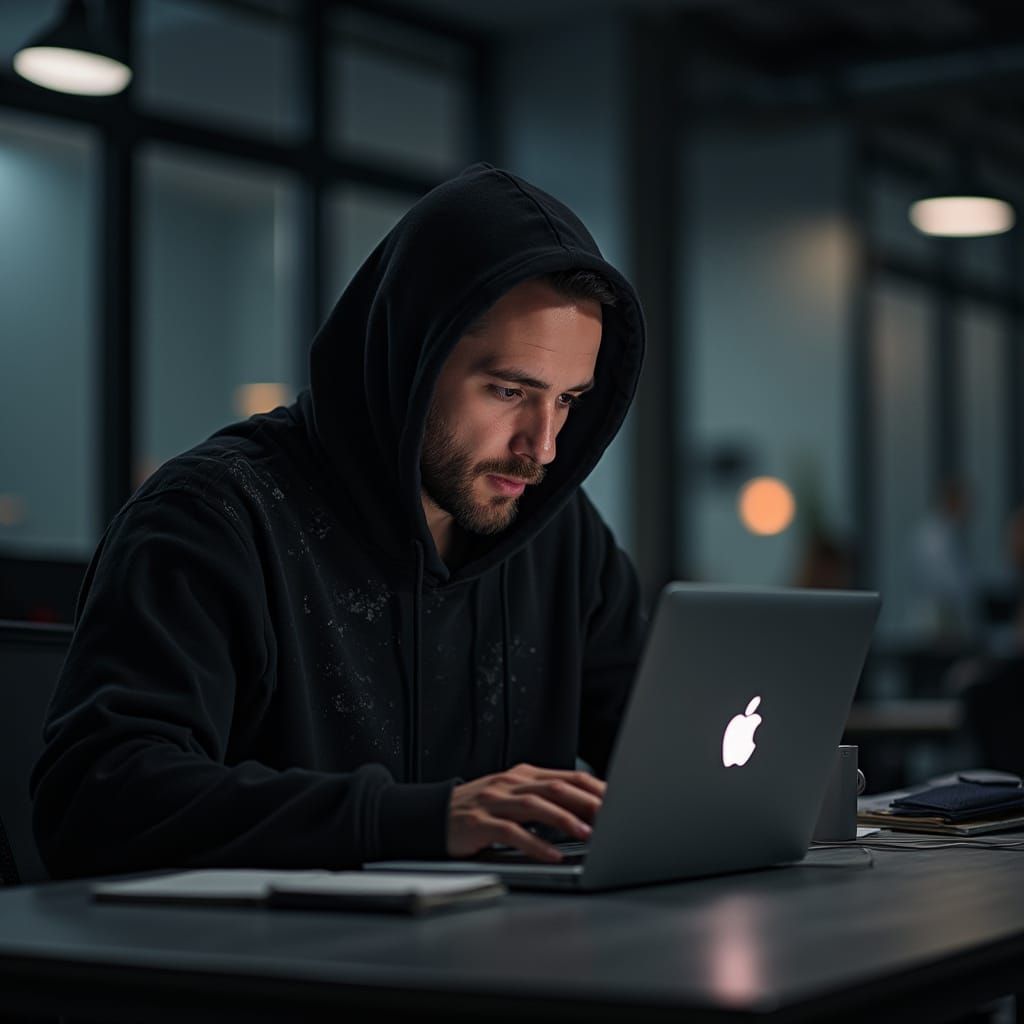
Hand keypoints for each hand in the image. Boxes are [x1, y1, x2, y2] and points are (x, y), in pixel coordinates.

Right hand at [447, 763, 605, 861]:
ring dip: (564, 820)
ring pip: (535, 805)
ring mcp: (492, 801)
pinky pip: (510, 832)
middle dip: (587, 802)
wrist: (431, 816)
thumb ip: (543, 800)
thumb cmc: (478, 811)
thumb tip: (586, 811)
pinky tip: (551, 855)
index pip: (567, 776)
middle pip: (555, 787)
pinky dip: (534, 844)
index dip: (594, 789)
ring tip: (588, 834)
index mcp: (521, 775)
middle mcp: (508, 783)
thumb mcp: (512, 798)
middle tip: (613, 816)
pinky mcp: (478, 824)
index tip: (619, 801)